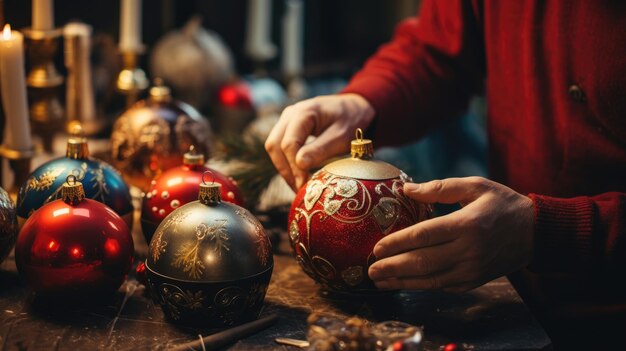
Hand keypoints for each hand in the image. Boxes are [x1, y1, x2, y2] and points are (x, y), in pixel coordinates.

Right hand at [265, 94, 374, 190]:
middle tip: (299, 190)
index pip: (289, 143)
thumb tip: (299, 164)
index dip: (294, 167)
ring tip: (298, 187)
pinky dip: (287, 163)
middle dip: (286, 170)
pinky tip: (298, 177)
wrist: (354, 108)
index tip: (304, 185)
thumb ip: (321, 149)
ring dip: (284, 169)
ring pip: (274, 147)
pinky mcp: (288, 129)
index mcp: (304, 112)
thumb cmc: (351, 121)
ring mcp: (287, 120)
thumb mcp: (341, 136)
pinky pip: (280, 147)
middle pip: (274, 145)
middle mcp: (290, 114)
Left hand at [368, 177, 534, 292]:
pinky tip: (403, 284)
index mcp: (467, 224)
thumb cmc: (503, 203)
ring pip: (430, 280)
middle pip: (423, 262)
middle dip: (393, 267)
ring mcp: (472, 269)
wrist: (537, 232)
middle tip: (370, 270)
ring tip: (379, 281)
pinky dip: (420, 287)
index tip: (377, 247)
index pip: (424, 235)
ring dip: (401, 282)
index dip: (398, 243)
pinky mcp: (475, 281)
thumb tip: (405, 189)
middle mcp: (469, 250)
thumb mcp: (475, 186)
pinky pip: (442, 287)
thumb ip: (439, 188)